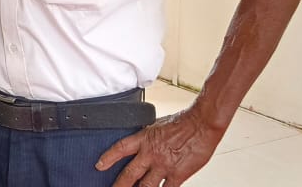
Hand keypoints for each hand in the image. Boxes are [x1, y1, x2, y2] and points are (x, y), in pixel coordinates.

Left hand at [96, 109, 223, 186]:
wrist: (202, 123)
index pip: (120, 148)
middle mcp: (151, 154)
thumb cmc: (184, 122)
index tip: (99, 165)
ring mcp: (163, 166)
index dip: (108, 157)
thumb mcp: (158, 125)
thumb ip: (148, 137)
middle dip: (119, 185)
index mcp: (145, 138)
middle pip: (129, 174)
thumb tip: (142, 143)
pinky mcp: (177, 174)